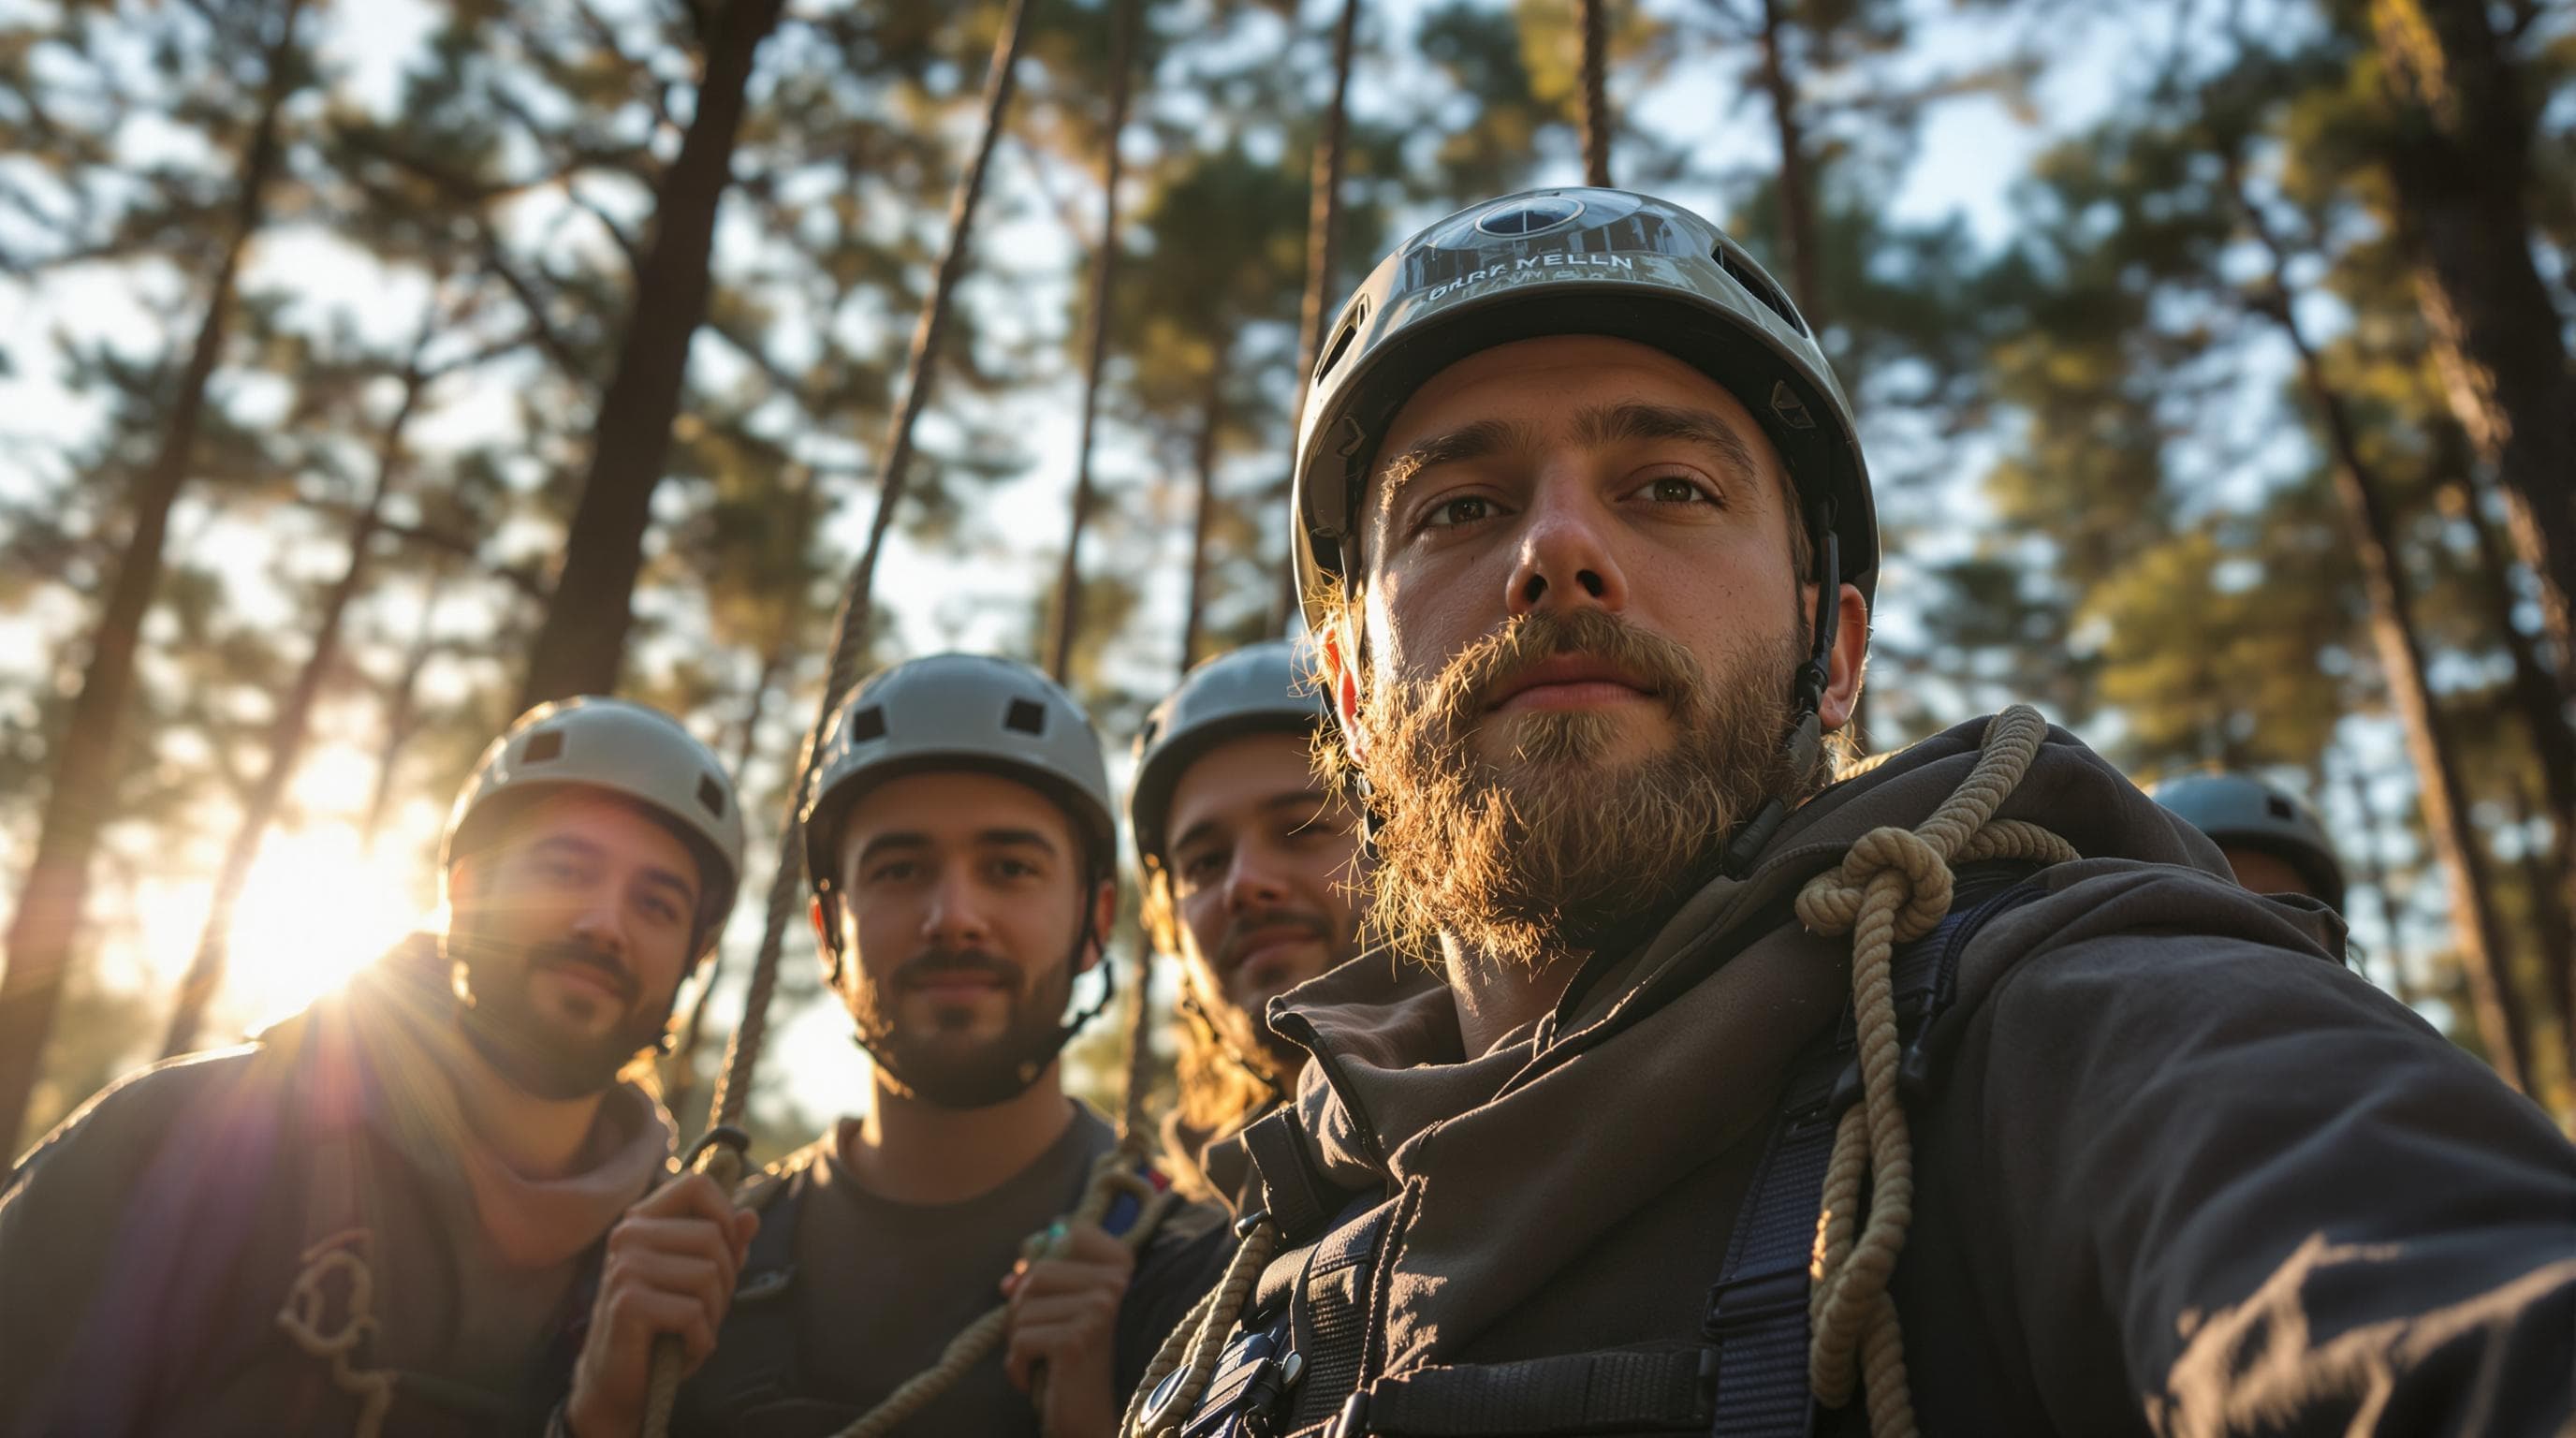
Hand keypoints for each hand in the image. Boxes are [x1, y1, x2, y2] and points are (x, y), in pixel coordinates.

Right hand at [564, 1172, 759, 1437]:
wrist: (618, 1383)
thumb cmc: (664, 1325)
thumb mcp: (700, 1280)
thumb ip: (726, 1244)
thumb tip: (751, 1216)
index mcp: (643, 1219)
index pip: (697, 1183)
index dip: (727, 1214)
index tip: (728, 1249)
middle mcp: (628, 1235)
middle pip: (714, 1235)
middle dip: (726, 1280)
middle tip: (705, 1310)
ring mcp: (624, 1267)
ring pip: (709, 1274)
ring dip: (714, 1313)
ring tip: (693, 1330)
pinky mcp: (627, 1303)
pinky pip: (693, 1312)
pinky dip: (700, 1339)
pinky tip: (683, 1349)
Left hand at [1001, 1221, 1134, 1437]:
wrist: (1087, 1415)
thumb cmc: (1071, 1360)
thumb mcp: (1059, 1311)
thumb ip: (1037, 1282)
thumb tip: (1009, 1280)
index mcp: (1120, 1269)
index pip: (1075, 1233)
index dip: (1048, 1260)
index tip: (1050, 1294)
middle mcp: (1115, 1284)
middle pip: (1037, 1274)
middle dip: (1024, 1310)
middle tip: (1042, 1339)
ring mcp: (1099, 1310)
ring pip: (1022, 1308)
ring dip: (1018, 1340)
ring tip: (1042, 1358)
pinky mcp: (1076, 1341)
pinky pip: (1019, 1339)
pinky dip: (1016, 1364)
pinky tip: (1034, 1376)